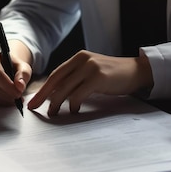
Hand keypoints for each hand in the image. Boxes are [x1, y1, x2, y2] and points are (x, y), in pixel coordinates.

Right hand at [0, 43, 32, 105]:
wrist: (4, 67)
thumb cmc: (12, 65)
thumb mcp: (22, 66)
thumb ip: (23, 74)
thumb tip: (19, 86)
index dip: (7, 85)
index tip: (18, 93)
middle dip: (5, 94)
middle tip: (18, 97)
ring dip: (3, 100)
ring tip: (14, 98)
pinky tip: (7, 99)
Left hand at [28, 50, 153, 115]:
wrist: (136, 71)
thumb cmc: (113, 76)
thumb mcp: (92, 72)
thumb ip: (76, 79)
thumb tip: (56, 95)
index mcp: (78, 58)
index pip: (56, 74)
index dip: (43, 88)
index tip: (33, 100)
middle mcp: (82, 60)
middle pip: (56, 80)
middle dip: (43, 95)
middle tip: (34, 107)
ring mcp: (90, 67)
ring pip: (65, 88)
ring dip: (56, 103)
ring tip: (52, 113)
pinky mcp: (98, 77)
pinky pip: (78, 94)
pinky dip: (73, 104)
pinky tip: (73, 110)